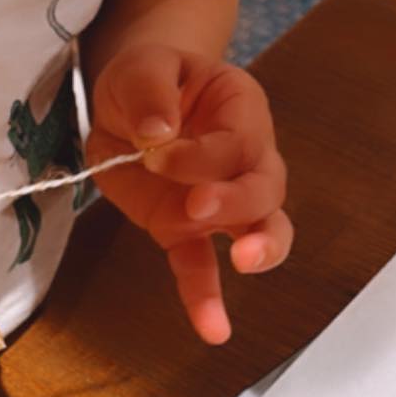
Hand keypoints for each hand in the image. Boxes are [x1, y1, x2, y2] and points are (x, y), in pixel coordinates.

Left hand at [87, 43, 290, 343]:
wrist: (130, 101)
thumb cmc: (147, 78)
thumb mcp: (142, 66)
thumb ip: (151, 91)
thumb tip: (157, 130)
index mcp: (241, 109)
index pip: (236, 140)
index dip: (200, 154)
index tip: (157, 150)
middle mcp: (247, 157)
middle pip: (265, 187)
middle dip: (235, 201)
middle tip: (197, 206)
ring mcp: (222, 200)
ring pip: (262, 228)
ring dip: (259, 247)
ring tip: (246, 262)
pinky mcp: (185, 231)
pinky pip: (203, 267)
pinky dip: (207, 298)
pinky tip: (213, 330)